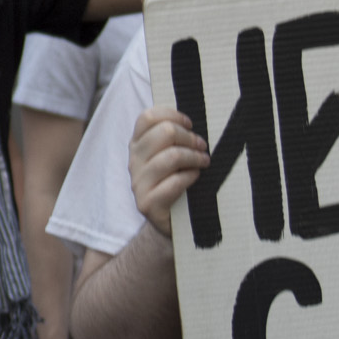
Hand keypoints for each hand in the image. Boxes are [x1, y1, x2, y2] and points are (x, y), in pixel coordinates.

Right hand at [130, 107, 207, 237]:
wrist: (172, 224)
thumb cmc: (177, 183)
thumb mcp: (170, 157)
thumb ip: (172, 139)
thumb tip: (191, 120)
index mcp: (137, 145)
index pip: (147, 117)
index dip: (173, 115)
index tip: (190, 124)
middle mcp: (133, 161)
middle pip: (163, 132)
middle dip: (190, 137)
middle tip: (202, 146)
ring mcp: (138, 183)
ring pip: (171, 156)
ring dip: (195, 157)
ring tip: (204, 162)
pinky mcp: (147, 204)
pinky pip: (174, 183)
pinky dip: (190, 177)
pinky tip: (196, 177)